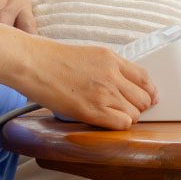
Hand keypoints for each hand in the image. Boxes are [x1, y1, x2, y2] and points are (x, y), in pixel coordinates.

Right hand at [28, 38, 156, 129]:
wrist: (31, 63)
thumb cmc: (51, 58)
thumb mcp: (87, 54)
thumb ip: (106, 67)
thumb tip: (120, 84)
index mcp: (110, 58)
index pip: (145, 78)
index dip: (149, 91)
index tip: (147, 98)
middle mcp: (112, 75)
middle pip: (144, 98)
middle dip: (139, 106)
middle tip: (126, 109)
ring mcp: (104, 93)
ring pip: (135, 113)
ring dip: (127, 117)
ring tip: (110, 114)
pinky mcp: (93, 110)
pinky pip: (123, 124)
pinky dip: (118, 125)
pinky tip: (105, 120)